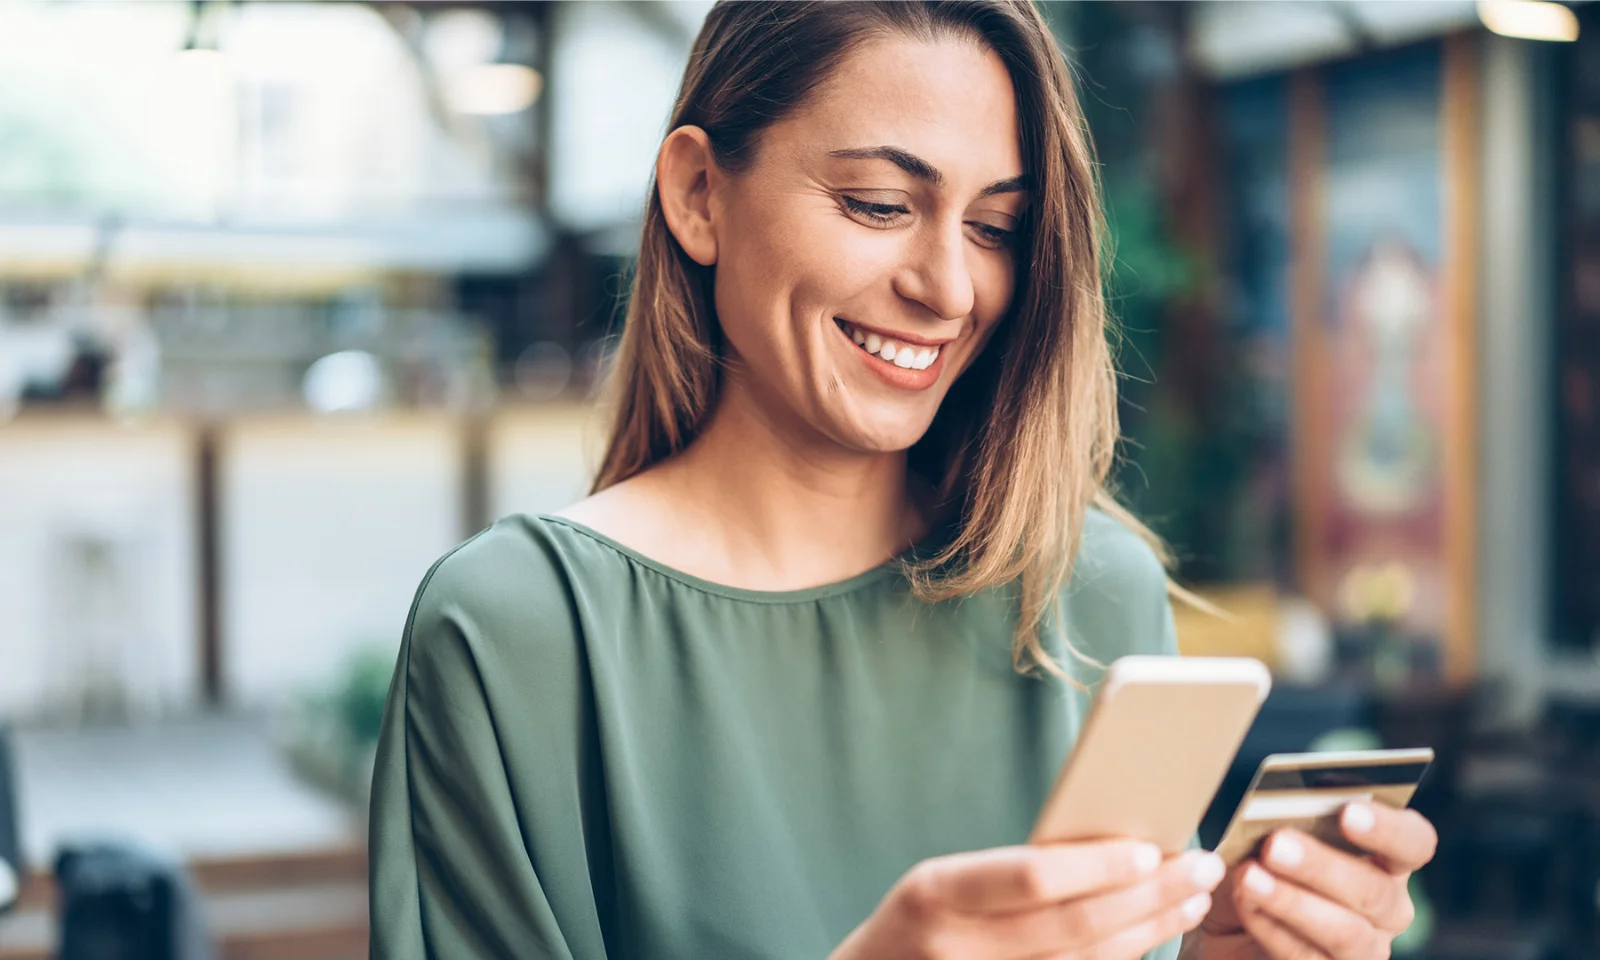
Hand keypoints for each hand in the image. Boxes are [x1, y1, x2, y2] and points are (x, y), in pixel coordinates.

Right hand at [830, 840, 1224, 959]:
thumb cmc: (917, 923)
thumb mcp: (940, 884)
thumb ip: (1007, 874)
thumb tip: (1106, 845)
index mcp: (936, 893)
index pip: (1030, 878)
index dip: (1096, 866)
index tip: (1151, 851)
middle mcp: (958, 948)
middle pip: (1074, 927)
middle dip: (1146, 897)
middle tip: (1199, 869)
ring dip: (1147, 931)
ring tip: (1189, 900)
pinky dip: (1120, 959)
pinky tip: (1151, 937)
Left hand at [1193, 802, 1437, 959]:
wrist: (1230, 928)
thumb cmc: (1258, 868)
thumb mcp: (1263, 837)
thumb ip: (1279, 819)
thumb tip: (1270, 808)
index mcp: (1386, 860)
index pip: (1413, 842)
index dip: (1388, 828)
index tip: (1349, 812)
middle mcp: (1388, 908)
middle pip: (1375, 891)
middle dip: (1322, 867)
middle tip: (1276, 845)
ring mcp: (1365, 950)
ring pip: (1347, 932)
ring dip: (1293, 902)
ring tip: (1250, 877)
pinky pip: (1308, 959)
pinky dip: (1272, 929)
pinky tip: (1246, 905)